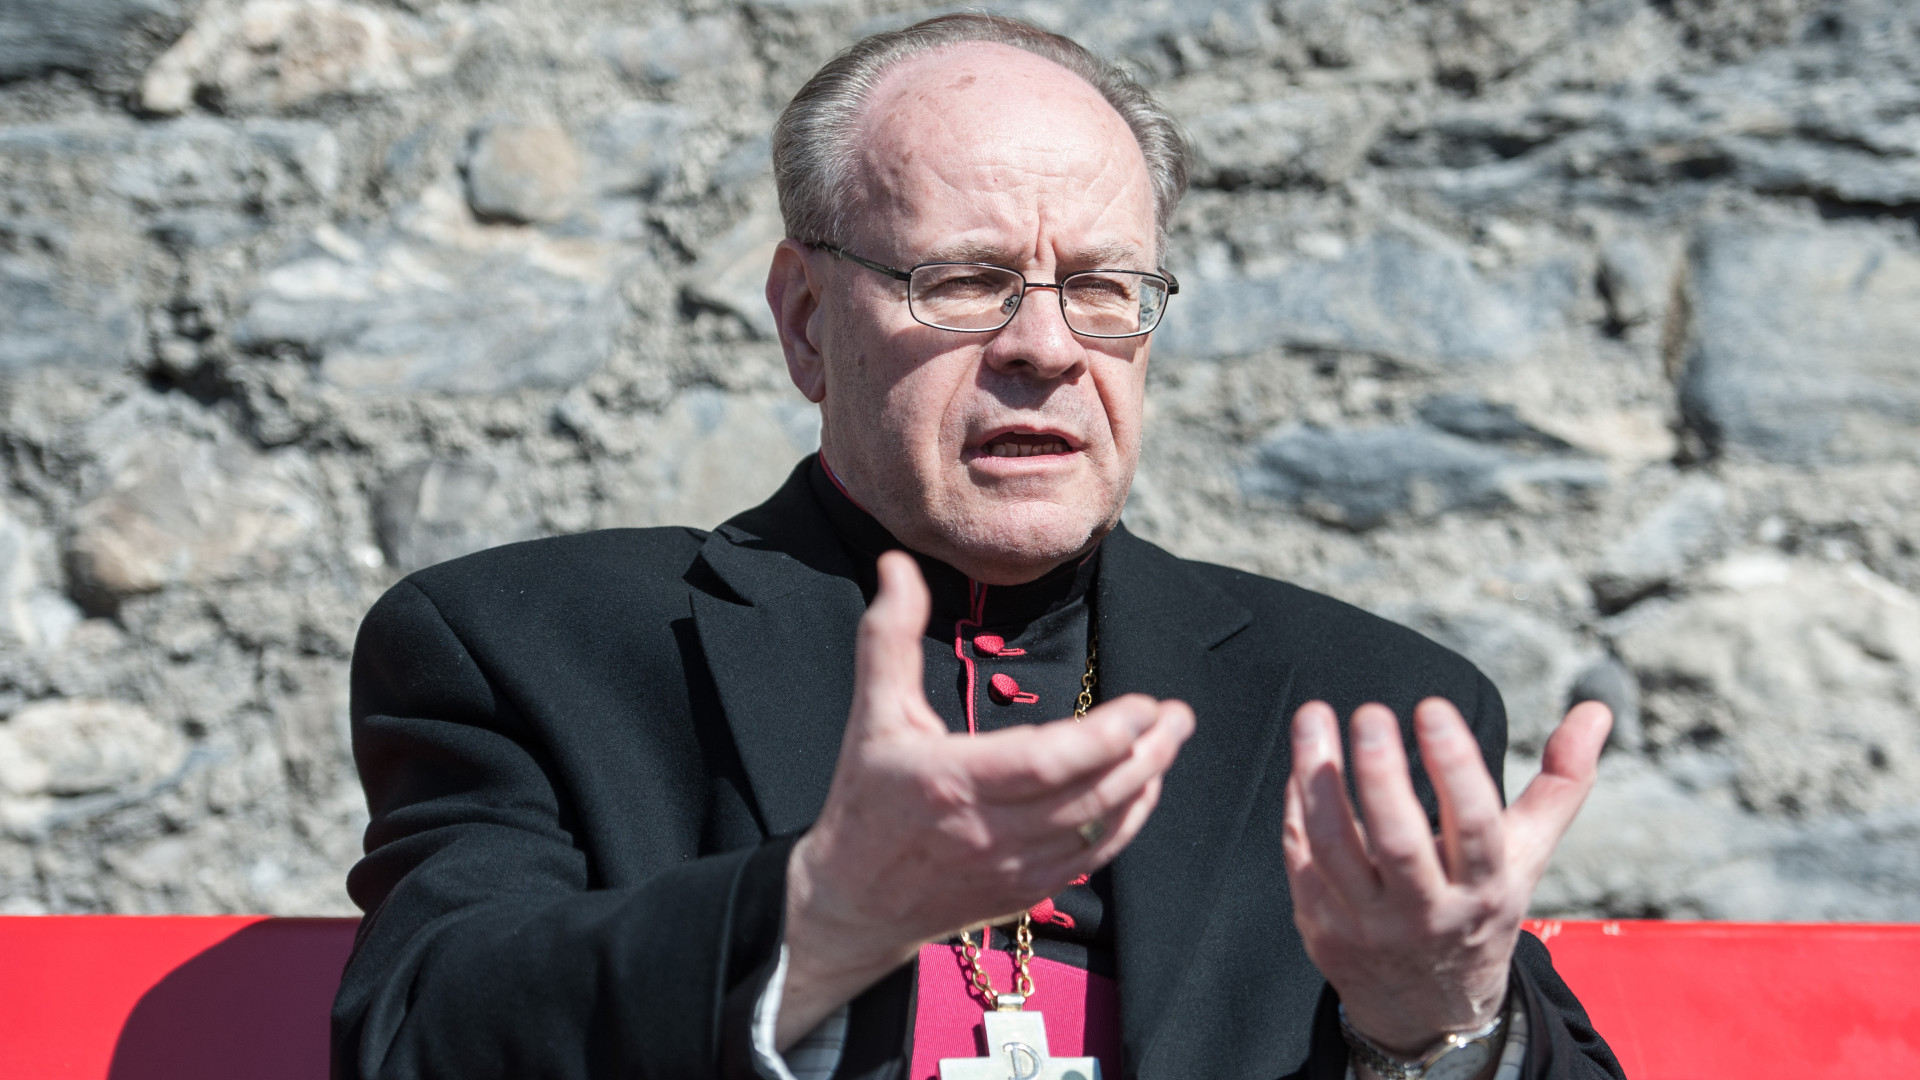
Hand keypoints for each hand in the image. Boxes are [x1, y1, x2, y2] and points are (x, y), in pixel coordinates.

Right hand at [778, 552, 1194, 1045]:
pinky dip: (1127, 821)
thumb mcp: (872, 714)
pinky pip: (1093, 857)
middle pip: (1090, 795)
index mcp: (952, 780)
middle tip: (1179, 714)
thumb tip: (898, 565)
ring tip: (1171, 738)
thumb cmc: (865, 800)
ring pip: (1099, 827)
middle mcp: (990, 831)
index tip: (1144, 703)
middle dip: (1146, 752)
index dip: (1105, 736)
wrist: (852, 902)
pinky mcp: (1026, 891)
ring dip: (1145, 782)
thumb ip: (888, 638)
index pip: (1046, 762)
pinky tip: (1144, 787)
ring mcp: (1013, 867)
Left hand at [1282, 697, 1610, 1056]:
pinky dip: (1298, 803)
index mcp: (1483, 889)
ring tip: (1314, 715)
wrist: (1427, 1006)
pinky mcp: (1320, 923)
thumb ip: (1561, 783)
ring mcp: (1367, 923)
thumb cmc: (1479, 907)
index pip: (1475, 827)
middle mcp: (1426, 912)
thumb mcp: (1526, 855)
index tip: (1433, 707)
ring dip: (1319, 777)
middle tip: (1372, 712)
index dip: (1454, 767)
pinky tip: (1304, 759)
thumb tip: (1596, 710)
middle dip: (1382, 776)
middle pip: (1400, 843)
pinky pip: (1300, 855)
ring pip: (1333, 846)